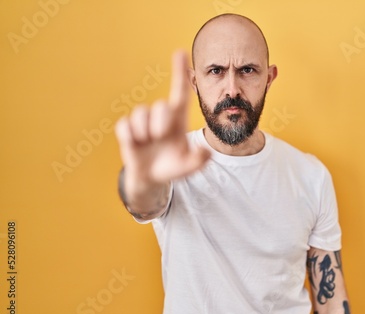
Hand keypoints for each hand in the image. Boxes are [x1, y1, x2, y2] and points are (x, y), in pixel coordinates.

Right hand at [115, 50, 209, 195]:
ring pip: (141, 114)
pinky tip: (136, 145)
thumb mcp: (189, 167)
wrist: (151, 178)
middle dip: (161, 125)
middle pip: (161, 106)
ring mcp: (142, 121)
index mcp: (178, 119)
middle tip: (161, 139)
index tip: (180, 52)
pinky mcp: (127, 129)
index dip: (179, 72)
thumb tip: (205, 153)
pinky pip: (125, 126)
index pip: (180, 92)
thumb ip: (199, 161)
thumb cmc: (173, 167)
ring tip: (148, 143)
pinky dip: (130, 138)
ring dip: (145, 133)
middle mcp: (160, 116)